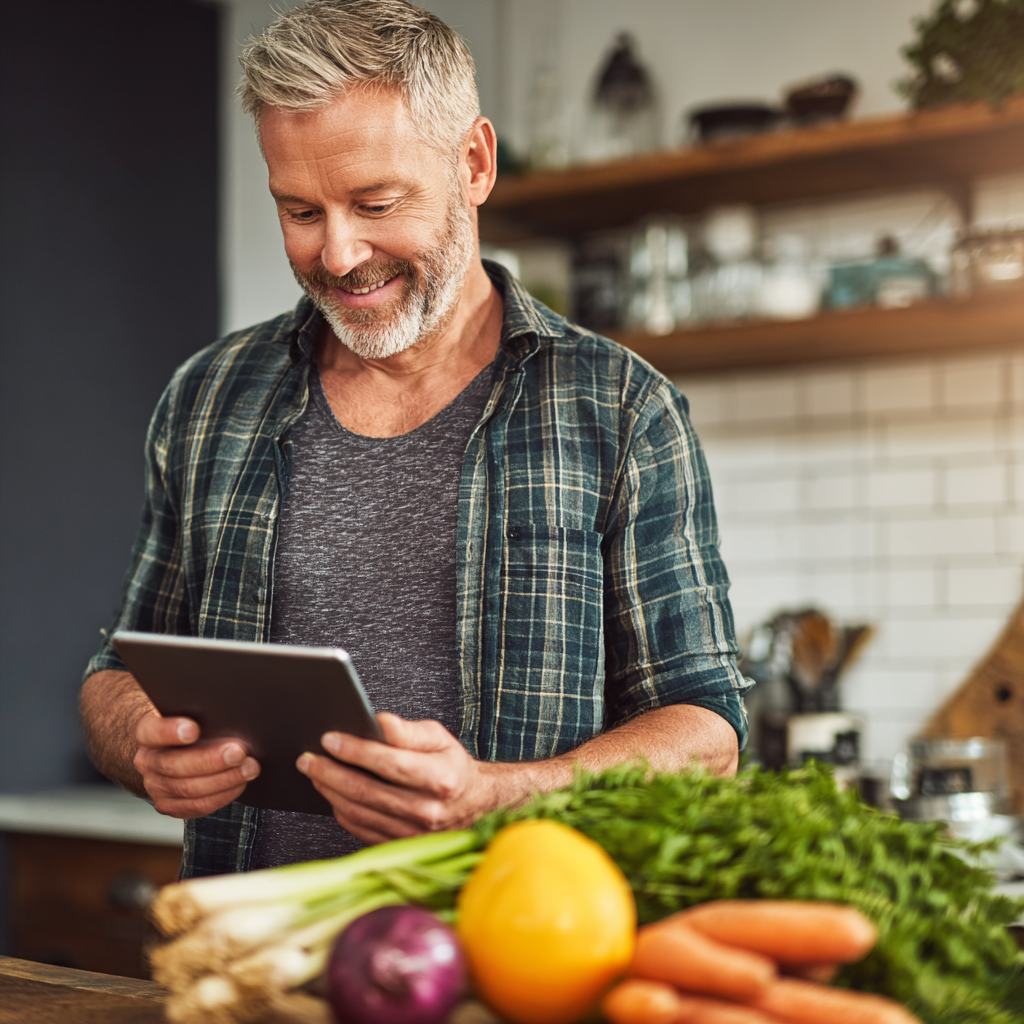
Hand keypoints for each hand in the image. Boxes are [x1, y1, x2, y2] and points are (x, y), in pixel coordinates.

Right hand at [133, 710, 259, 818]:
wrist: (176, 747)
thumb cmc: (190, 722)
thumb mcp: (191, 711)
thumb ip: (203, 713)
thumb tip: (232, 715)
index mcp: (147, 732)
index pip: (153, 731)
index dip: (171, 731)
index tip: (193, 729)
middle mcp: (148, 761)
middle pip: (174, 765)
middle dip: (210, 760)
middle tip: (238, 752)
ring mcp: (155, 786)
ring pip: (188, 788)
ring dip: (224, 779)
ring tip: (248, 768)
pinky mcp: (169, 805)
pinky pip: (197, 805)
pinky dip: (222, 795)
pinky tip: (239, 783)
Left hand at [297, 713, 515, 843]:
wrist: (472, 807)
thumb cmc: (451, 767)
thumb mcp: (439, 739)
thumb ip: (409, 731)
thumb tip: (380, 722)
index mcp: (440, 779)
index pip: (390, 763)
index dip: (356, 750)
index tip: (330, 738)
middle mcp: (427, 811)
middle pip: (367, 791)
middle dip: (330, 771)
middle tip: (308, 757)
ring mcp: (412, 834)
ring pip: (359, 812)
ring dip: (329, 791)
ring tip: (314, 772)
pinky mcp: (399, 846)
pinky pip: (360, 829)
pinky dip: (340, 810)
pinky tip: (331, 793)